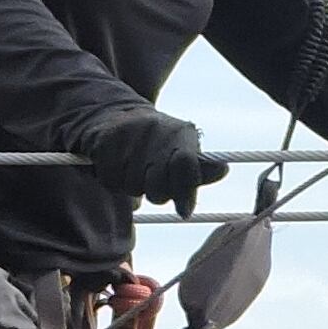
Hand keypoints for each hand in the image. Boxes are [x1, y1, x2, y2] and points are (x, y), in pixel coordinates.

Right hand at [79, 105, 229, 216]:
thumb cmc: (160, 142)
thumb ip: (201, 168)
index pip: (185, 165)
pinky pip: (112, 181)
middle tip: (156, 184)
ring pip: (133, 187)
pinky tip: (120, 166)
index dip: (186, 193)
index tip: (185, 212)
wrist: (117, 115)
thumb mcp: (184, 150)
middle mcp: (155, 131)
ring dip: (135, 187)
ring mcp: (128, 137)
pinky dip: (116, 181)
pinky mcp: (104, 143)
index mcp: (180, 134)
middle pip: (159, 188)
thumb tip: (223, 170)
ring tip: (137, 170)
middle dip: (158, 194)